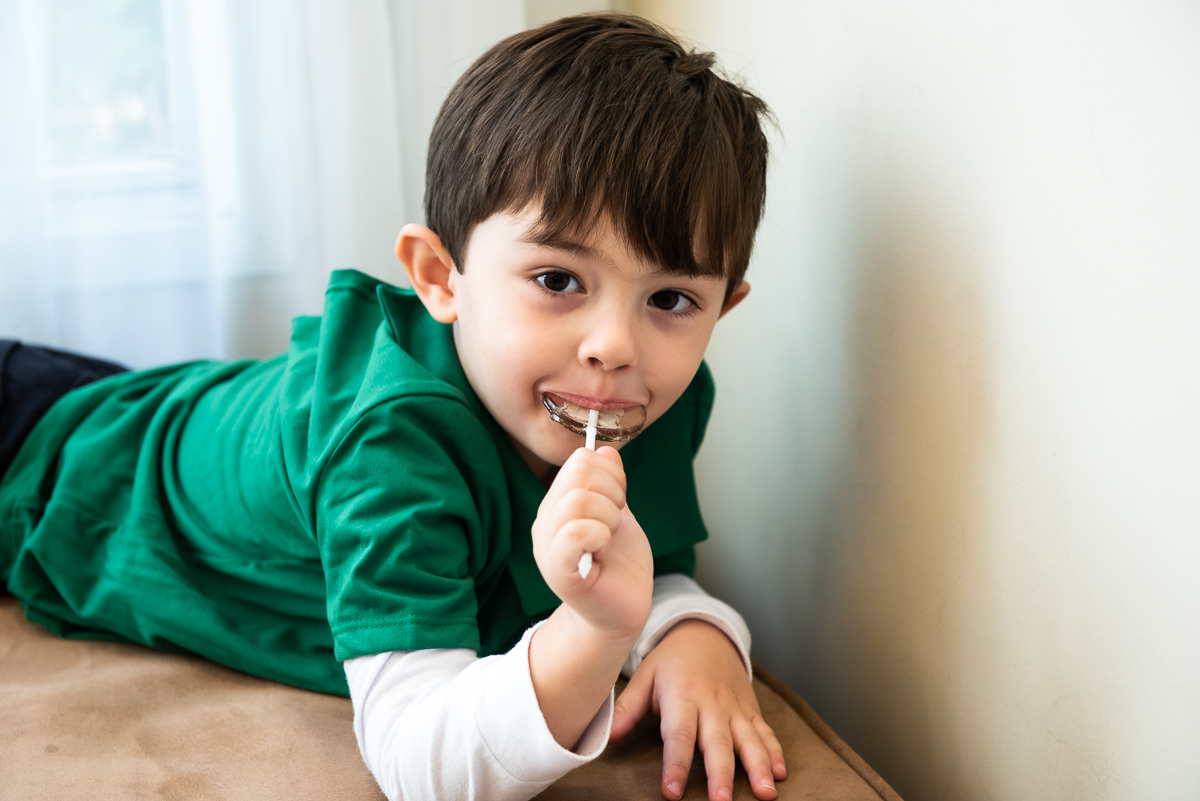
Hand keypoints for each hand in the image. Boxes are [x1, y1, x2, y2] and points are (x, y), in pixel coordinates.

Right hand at [531, 445, 653, 638]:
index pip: (579, 460)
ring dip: (609, 517)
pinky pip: (574, 533)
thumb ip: (610, 482)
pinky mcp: (559, 572)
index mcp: (557, 505)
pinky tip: (602, 550)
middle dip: (612, 493)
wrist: (620, 611)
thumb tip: (605, 450)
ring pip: (578, 500)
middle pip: (579, 474)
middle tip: (615, 523)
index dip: (610, 474)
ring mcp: (548, 547)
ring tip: (608, 539)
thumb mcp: (618, 512)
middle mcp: (545, 523)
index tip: (619, 501)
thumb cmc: (618, 564)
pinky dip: (598, 535)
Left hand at [610, 619, 786, 800]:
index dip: (676, 764)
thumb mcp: (645, 677)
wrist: (705, 634)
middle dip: (721, 774)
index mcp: (683, 696)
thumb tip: (607, 738)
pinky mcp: (751, 710)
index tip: (672, 792)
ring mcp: (735, 708)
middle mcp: (712, 704)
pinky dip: (775, 752)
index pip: (679, 735)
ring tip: (764, 793)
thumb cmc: (670, 662)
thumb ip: (627, 708)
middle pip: (717, 743)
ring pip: (749, 740)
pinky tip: (781, 773)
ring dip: (758, 767)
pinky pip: (766, 732)